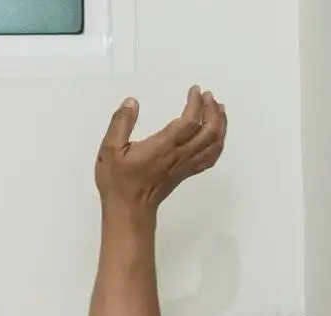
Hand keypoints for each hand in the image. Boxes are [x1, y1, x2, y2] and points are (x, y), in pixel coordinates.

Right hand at [95, 86, 227, 214]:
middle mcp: (179, 155)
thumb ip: (121, 123)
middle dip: (213, 110)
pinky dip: (218, 144)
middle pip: (209, 131)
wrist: (129, 210)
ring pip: (214, 144)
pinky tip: (217, 135)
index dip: (196, 103)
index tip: (195, 90)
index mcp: (163, 147)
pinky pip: (210, 158)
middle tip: (208, 96)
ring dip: (220, 124)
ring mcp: (185, 165)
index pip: (190, 121)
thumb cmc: (119, 182)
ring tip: (218, 109)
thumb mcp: (110, 149)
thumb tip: (132, 102)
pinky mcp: (186, 173)